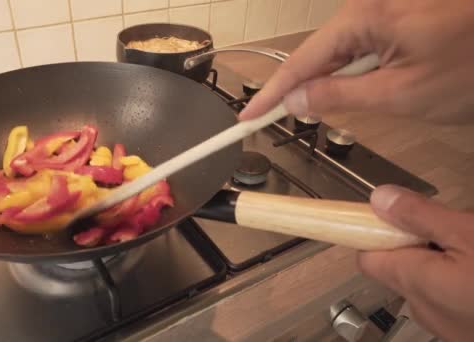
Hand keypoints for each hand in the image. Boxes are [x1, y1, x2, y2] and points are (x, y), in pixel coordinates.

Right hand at [239, 0, 473, 122]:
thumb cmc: (471, 69)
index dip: (272, 93)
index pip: (302, 61)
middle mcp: (368, 6)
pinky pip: (359, 47)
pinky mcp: (395, 18)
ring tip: (306, 110)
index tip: (248, 117)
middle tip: (265, 118)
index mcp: (365, 17)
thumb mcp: (400, 94)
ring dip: (323, 82)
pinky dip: (348, 73)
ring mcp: (382, 10)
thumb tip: (295, 101)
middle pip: (315, 53)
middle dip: (295, 87)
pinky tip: (346, 90)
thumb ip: (340, 97)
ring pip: (336, 52)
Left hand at [359, 185, 473, 340]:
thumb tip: (378, 199)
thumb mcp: (471, 234)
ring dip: (448, 258)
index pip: (366, 257)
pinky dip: (464, 278)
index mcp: (413, 281)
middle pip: (402, 265)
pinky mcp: (466, 332)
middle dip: (422, 241)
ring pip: (431, 280)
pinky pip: (454, 297)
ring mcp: (447, 326)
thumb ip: (421, 216)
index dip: (374, 233)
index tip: (393, 214)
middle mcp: (421, 307)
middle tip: (458, 227)